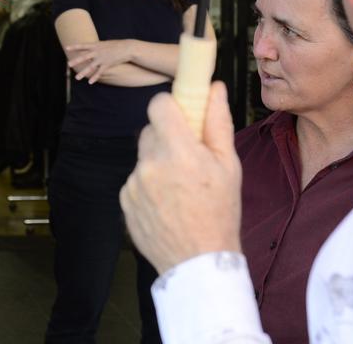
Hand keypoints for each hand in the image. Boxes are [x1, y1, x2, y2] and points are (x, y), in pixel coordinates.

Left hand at [65, 40, 132, 82]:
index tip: (66, 48)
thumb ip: (98, 47)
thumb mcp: (105, 44)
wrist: (127, 48)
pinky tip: (90, 82)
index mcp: (96, 45)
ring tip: (77, 78)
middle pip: (84, 57)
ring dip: (83, 73)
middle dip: (76, 61)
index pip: (83, 45)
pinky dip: (95, 77)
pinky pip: (99, 72)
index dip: (75, 46)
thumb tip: (92, 50)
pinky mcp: (107, 64)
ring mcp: (102, 59)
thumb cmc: (116, 45)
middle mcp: (97, 52)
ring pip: (90, 67)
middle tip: (68, 64)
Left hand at [120, 82, 242, 273]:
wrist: (198, 263)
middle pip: (151, 131)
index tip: (181, 114)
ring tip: (180, 188)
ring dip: (158, 163)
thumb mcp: (228, 166)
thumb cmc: (219, 214)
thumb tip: (214, 88)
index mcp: (179, 152)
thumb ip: (217, 122)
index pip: (158, 105)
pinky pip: (136, 180)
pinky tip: (167, 203)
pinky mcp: (124, 201)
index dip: (170, 106)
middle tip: (189, 158)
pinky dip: (149, 185)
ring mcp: (134, 185)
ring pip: (144, 157)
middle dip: (168, 138)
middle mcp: (151, 165)